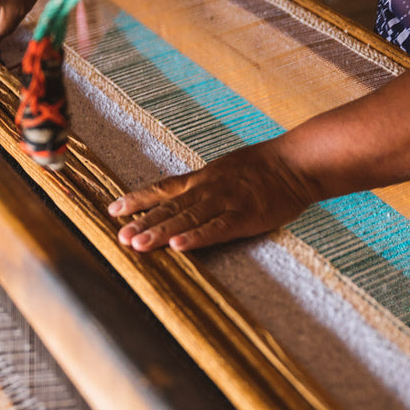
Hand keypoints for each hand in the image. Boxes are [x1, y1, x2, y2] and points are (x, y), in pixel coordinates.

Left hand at [108, 142, 316, 251]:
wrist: (296, 163)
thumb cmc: (265, 166)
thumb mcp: (227, 168)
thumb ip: (204, 182)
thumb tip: (182, 194)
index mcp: (203, 178)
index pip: (163, 189)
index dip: (138, 199)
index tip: (114, 210)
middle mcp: (209, 189)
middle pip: (170, 208)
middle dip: (144, 222)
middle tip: (120, 238)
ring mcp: (226, 202)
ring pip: (187, 219)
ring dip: (161, 232)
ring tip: (139, 245)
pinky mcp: (245, 217)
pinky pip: (217, 229)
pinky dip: (197, 238)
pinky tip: (179, 247)